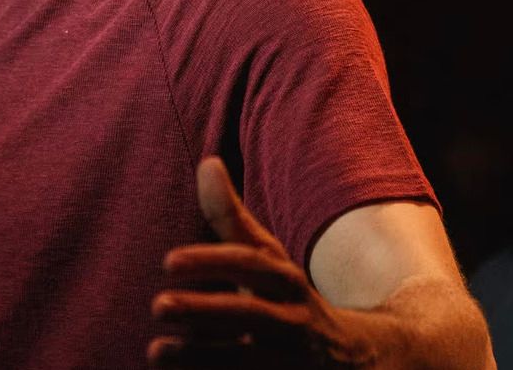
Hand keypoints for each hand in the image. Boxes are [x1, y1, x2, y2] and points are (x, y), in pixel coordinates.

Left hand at [149, 157, 375, 368]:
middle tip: (157, 306)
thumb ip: (231, 219)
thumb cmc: (289, 298)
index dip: (211, 262)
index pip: (251, 265)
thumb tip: (207, 163)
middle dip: (205, 312)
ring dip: (202, 357)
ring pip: (249, 360)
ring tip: (155, 351)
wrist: (356, 357)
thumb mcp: (268, 258)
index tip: (167, 262)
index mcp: (286, 280)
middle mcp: (294, 320)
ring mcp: (294, 361)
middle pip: (251, 316)